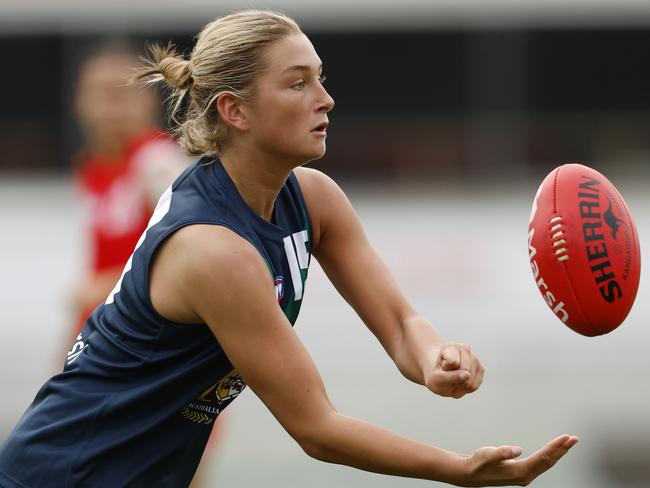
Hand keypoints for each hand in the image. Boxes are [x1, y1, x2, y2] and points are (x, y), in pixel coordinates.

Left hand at [424, 342, 483, 397]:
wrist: (440, 374)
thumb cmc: (436, 375)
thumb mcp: (435, 378)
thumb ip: (449, 377)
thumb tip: (467, 375)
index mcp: (450, 346)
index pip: (453, 362)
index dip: (446, 370)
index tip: (441, 367)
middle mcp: (465, 348)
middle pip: (464, 372)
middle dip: (454, 379)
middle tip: (447, 375)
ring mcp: (475, 358)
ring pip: (470, 380)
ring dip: (459, 385)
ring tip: (453, 378)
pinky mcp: (481, 369)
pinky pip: (474, 386)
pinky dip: (465, 389)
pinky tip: (460, 382)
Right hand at [459, 434, 578, 486]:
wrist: (471, 474)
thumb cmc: (478, 463)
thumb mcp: (487, 455)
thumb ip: (501, 452)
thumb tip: (518, 450)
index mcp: (520, 472)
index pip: (543, 457)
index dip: (555, 447)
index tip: (565, 437)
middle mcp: (526, 476)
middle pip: (549, 461)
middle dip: (562, 449)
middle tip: (574, 438)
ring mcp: (525, 476)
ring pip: (547, 463)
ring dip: (558, 453)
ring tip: (568, 442)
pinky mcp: (523, 473)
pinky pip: (541, 464)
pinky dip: (550, 456)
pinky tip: (553, 451)